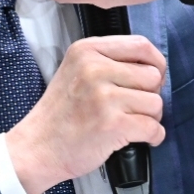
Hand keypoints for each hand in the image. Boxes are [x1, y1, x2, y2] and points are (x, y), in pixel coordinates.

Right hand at [1, 35, 166, 193]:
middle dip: (150, 95)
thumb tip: (154, 68)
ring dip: (150, 117)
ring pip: (156, 103)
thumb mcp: (75, 71)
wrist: (37, 148)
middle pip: (153, 76)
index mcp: (87, 50)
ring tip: (129, 123)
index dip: (155, 64)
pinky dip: (153, 136)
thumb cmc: (60, 114)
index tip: (150, 80)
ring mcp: (104, 97)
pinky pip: (153, 128)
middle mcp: (95, 69)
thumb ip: (108, 62)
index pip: (141, 45)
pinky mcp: (112, 124)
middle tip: (134, 108)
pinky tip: (141, 139)